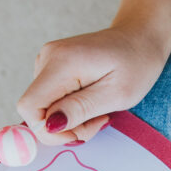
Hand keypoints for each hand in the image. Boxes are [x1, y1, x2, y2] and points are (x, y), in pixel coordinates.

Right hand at [16, 24, 168, 144]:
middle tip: (98, 122)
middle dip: (65, 128)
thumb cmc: (136, 64)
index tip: (79, 133)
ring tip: (99, 109)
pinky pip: (51, 101)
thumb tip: (49, 126)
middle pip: (35, 111)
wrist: (140, 38)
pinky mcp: (51, 67)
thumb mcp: (117, 94)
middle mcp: (47, 58)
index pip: (29, 107)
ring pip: (44, 109)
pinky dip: (70, 110)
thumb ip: (81, 109)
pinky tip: (92, 100)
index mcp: (61, 63)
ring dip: (71, 120)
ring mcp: (46, 61)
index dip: (47, 131)